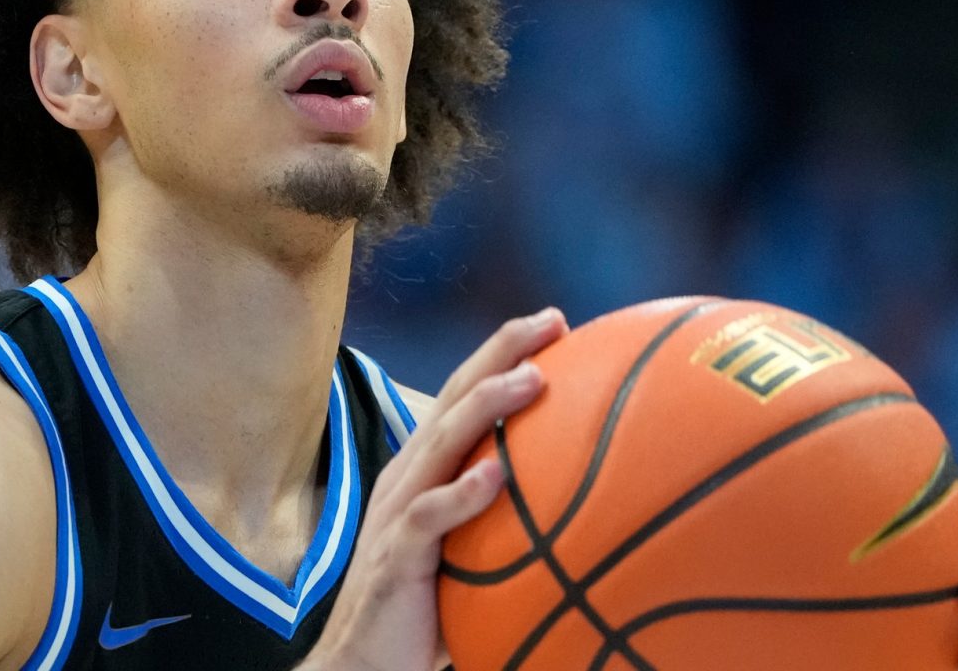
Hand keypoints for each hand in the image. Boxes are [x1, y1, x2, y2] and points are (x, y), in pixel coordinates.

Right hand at [301, 307, 568, 670]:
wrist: (363, 664)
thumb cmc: (426, 607)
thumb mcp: (471, 550)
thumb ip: (511, 520)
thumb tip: (593, 510)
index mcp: (427, 467)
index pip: (467, 393)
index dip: (506, 352)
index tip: (559, 324)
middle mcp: (410, 474)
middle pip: (457, 395)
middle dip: (503, 351)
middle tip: (553, 321)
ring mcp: (399, 509)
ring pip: (444, 441)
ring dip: (488, 406)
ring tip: (533, 380)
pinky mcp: (396, 554)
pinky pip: (431, 516)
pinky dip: (463, 494)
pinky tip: (496, 478)